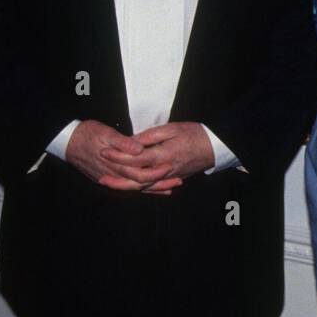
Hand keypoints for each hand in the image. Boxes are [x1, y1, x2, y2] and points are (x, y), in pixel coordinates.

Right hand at [65, 120, 172, 191]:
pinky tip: (155, 189)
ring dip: (154, 188)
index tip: (170, 168)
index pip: (139, 174)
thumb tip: (138, 149)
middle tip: (178, 180)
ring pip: (136, 188)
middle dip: (160, 183)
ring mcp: (112, 178)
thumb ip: (123, 143)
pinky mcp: (110, 177)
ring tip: (172, 187)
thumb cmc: (88, 134)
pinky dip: (143, 189)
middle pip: (141, 185)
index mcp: (116, 164)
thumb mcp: (105, 133)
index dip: (156, 173)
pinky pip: (129, 186)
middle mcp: (114, 175)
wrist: (69, 142)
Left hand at [100, 122, 214, 194]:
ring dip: (124, 185)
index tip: (104, 151)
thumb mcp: (173, 128)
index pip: (135, 158)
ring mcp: (168, 176)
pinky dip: (139, 188)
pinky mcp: (172, 179)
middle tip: (100, 174)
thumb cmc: (195, 134)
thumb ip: (151, 135)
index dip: (118, 155)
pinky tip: (129, 186)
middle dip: (117, 176)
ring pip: (142, 186)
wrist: (215, 147)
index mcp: (163, 154)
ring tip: (109, 183)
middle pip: (136, 177)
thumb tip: (132, 141)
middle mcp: (164, 169)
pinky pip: (152, 187)